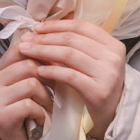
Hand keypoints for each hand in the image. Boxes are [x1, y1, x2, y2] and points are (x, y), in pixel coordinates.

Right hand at [0, 36, 54, 139]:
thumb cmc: (30, 111)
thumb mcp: (34, 83)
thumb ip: (38, 65)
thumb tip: (60, 45)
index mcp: (0, 68)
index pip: (21, 47)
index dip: (44, 53)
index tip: (57, 64)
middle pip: (29, 64)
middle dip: (49, 77)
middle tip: (56, 90)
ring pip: (31, 83)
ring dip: (46, 97)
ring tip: (48, 107)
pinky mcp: (0, 115)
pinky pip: (28, 105)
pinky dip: (40, 113)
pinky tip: (40, 119)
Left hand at [19, 20, 126, 139]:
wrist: (112, 114)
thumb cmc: (98, 84)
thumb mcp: (95, 60)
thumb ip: (79, 44)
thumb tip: (48, 26)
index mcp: (113, 44)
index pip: (81, 27)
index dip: (57, 25)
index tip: (37, 27)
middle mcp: (113, 57)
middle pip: (72, 40)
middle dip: (45, 38)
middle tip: (26, 40)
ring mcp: (107, 74)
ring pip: (69, 55)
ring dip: (43, 51)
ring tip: (26, 51)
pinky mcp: (98, 91)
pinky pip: (69, 76)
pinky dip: (52, 71)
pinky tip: (39, 70)